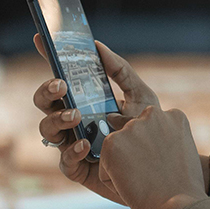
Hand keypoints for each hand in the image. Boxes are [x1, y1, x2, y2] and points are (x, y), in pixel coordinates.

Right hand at [32, 37, 207, 208]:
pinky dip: (73, 150)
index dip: (49, 58)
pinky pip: (64, 160)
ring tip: (77, 115)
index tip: (43, 38)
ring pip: (47, 131)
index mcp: (84, 101)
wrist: (167, 171)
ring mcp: (73, 145)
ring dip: (57, 119)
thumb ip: (121, 71)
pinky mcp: (79, 170)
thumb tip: (98, 46)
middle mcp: (74, 122)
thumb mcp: (141, 96)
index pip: (61, 78)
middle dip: (47, 91)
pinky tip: (87, 144)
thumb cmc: (152, 132)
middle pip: (45, 104)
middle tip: (62, 85)